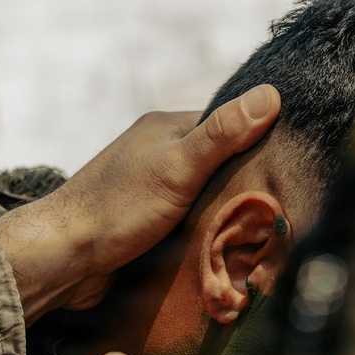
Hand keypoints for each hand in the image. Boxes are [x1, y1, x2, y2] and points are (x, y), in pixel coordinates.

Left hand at [0, 84, 279, 323]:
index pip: (229, 126)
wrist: (62, 260)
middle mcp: (157, 156)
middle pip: (218, 165)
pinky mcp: (144, 227)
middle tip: (280, 209)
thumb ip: (221, 135)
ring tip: (258, 234)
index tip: (293, 166)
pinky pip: (186, 225)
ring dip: (223, 215)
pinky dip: (203, 235)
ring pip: (203, 198)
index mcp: (165, 130)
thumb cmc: (116, 209)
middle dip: (245, 184)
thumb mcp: (176, 167)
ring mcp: (149, 192)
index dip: (261, 142)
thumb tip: (271, 94)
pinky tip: (223, 249)